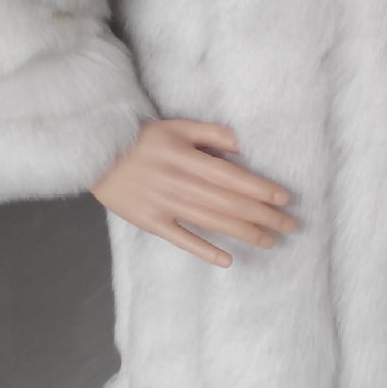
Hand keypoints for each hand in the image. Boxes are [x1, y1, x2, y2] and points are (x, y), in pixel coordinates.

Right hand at [89, 118, 298, 267]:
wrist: (96, 154)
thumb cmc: (141, 139)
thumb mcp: (176, 126)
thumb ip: (211, 134)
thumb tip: (243, 147)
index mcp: (187, 158)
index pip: (232, 177)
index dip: (261, 188)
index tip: (285, 199)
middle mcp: (178, 182)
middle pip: (228, 202)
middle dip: (263, 215)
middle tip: (290, 225)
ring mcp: (164, 204)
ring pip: (211, 221)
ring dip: (244, 232)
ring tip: (270, 240)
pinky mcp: (150, 221)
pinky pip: (181, 238)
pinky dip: (204, 250)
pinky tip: (227, 260)